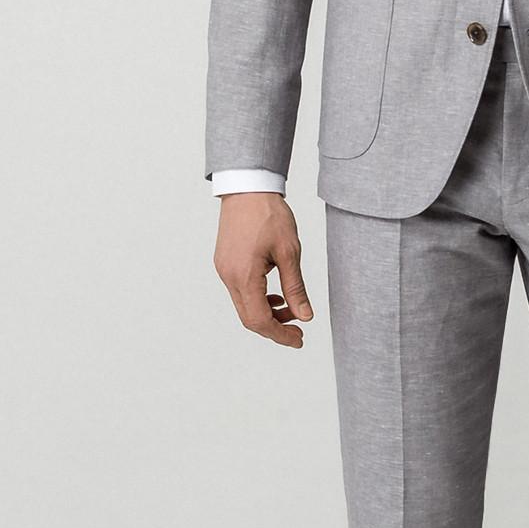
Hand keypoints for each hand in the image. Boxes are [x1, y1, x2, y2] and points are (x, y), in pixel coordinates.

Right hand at [213, 191, 314, 346]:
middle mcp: (228, 277)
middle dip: (274, 328)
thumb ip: (296, 288)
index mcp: (244, 276)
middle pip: (249, 318)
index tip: (298, 339)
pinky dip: (258, 299)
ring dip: (267, 313)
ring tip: (291, 309)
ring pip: (244, 306)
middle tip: (298, 332)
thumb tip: (305, 316)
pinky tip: (276, 295)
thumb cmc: (268, 215)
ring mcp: (224, 270)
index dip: (280, 334)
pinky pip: (239, 291)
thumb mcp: (289, 253)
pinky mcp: (225, 263)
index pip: (260, 320)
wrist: (247, 188)